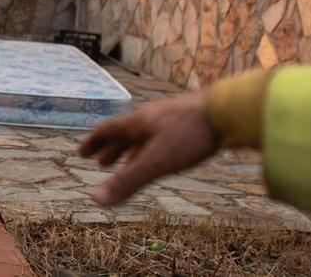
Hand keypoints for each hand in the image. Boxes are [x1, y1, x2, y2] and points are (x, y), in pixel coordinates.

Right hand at [78, 90, 220, 206]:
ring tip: (128, 163)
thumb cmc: (190, 135)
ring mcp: (170, 119)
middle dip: (111, 149)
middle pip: (124, 134)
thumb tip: (96, 199)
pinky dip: (153, 149)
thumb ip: (128, 181)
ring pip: (144, 136)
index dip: (94, 144)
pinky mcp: (188, 123)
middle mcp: (151, 118)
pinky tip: (163, 156)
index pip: (107, 131)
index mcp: (137, 122)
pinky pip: (162, 137)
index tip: (82, 153)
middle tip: (101, 163)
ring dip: (132, 150)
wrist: (228, 111)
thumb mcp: (156, 162)